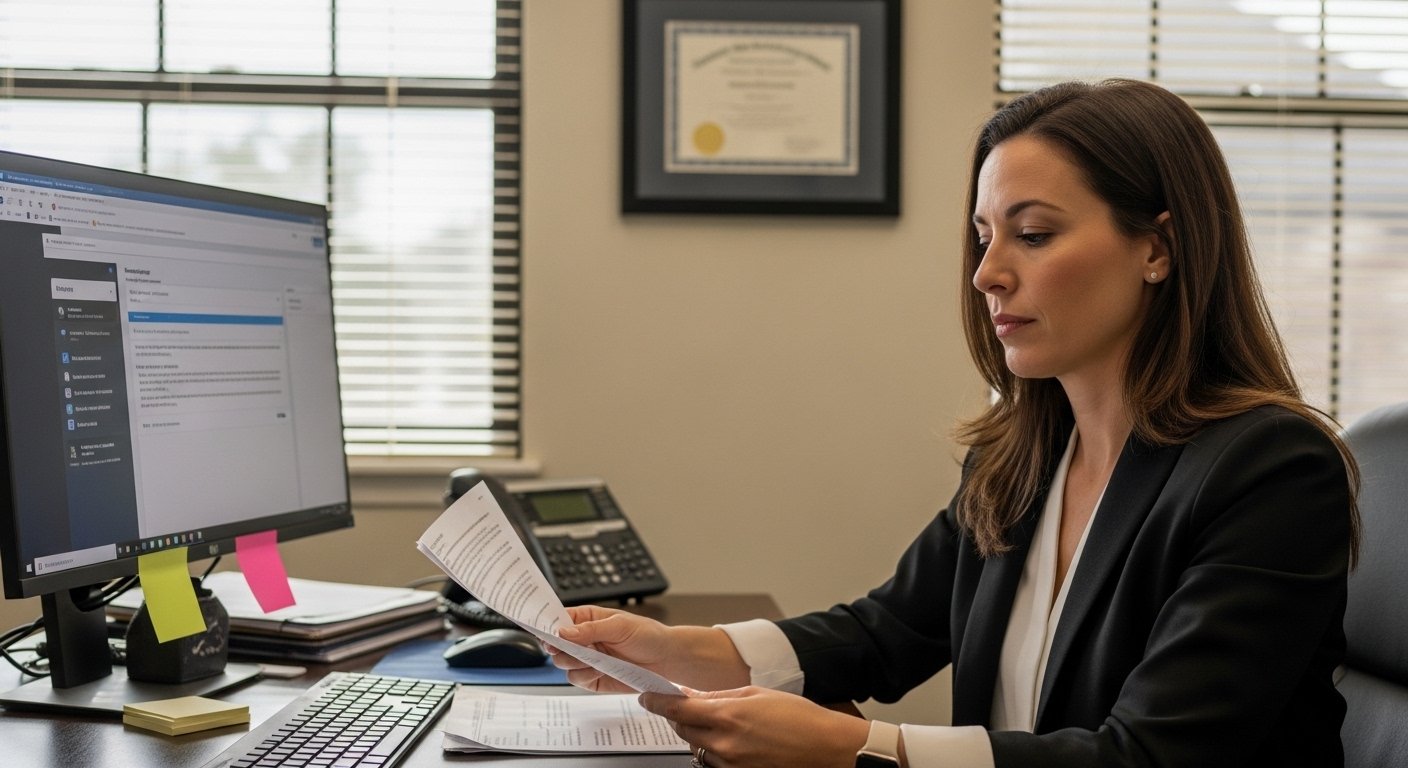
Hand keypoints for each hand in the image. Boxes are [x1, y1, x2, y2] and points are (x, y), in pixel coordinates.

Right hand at [549, 605, 677, 692]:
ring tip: (594, 660)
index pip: (558, 619)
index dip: (548, 624)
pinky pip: (576, 680)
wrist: (666, 659)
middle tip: (571, 649)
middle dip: (560, 649)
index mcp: (587, 619)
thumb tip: (563, 632)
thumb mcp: (620, 625)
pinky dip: (584, 676)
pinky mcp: (592, 679)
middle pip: (556, 645)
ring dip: (574, 663)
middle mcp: (584, 639)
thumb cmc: (647, 635)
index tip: (546, 632)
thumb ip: (590, 629)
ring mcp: (587, 659)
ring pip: (563, 664)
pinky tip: (600, 670)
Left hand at [639, 686, 870, 767]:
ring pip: (696, 748)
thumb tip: (693, 693)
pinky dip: (713, 750)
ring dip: (698, 734)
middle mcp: (724, 744)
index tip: (647, 697)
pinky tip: (732, 740)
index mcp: (727, 715)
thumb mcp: (757, 694)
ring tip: (721, 723)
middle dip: (679, 716)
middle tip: (685, 705)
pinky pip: (712, 763)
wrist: (826, 749)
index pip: (678, 708)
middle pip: (682, 729)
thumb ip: (719, 694)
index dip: (657, 702)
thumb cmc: (800, 719)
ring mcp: (729, 765)